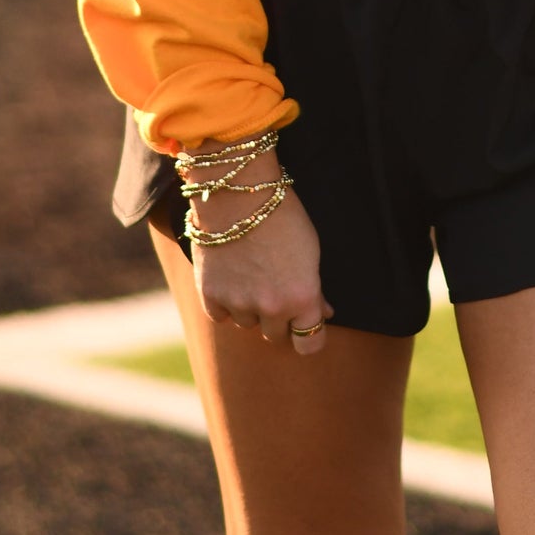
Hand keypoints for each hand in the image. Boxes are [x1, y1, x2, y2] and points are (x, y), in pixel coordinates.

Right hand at [171, 139, 334, 357]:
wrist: (238, 190)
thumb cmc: (282, 214)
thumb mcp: (311, 249)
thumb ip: (315, 288)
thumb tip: (323, 313)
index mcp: (303, 298)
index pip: (310, 344)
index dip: (310, 335)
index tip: (306, 325)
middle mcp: (272, 307)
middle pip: (276, 335)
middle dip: (277, 317)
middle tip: (274, 287)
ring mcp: (239, 304)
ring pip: (247, 324)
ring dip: (249, 307)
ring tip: (250, 272)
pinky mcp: (211, 296)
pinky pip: (221, 316)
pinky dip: (224, 302)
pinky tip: (230, 276)